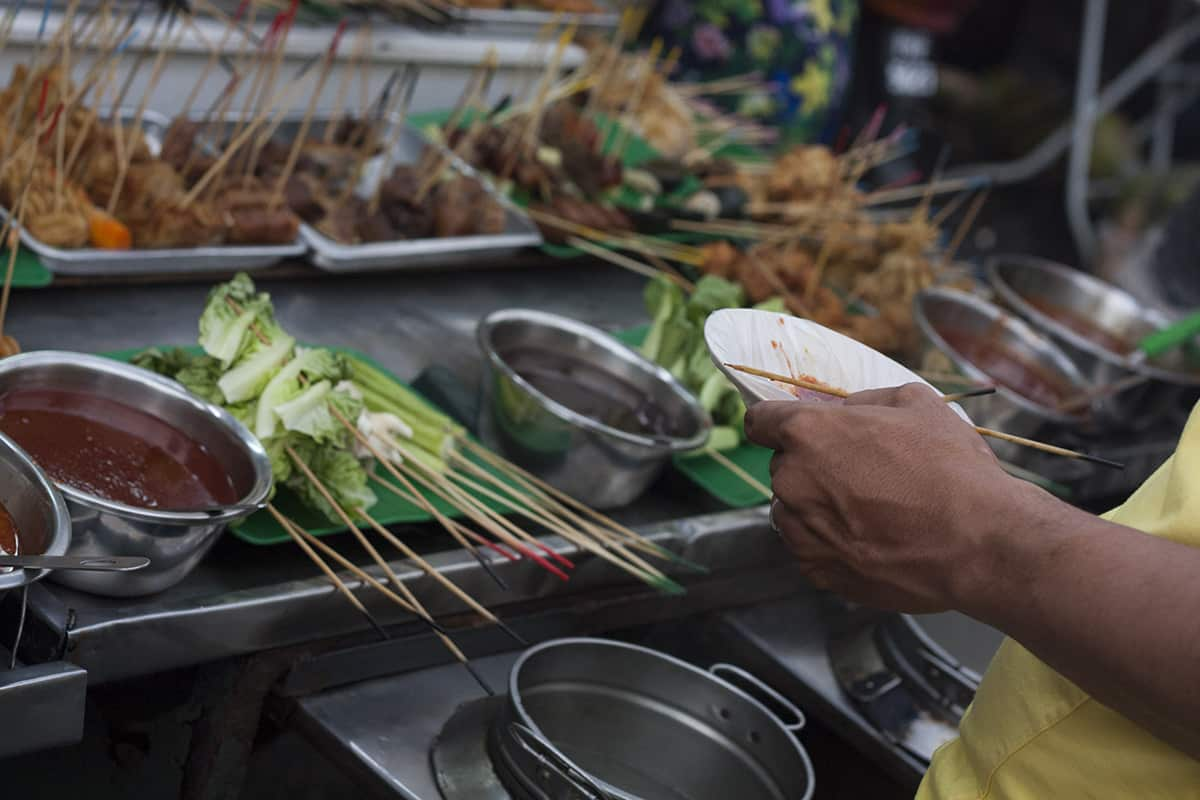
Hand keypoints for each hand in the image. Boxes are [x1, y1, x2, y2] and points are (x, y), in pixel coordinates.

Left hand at [745, 383, 1047, 612]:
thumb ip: (865, 400)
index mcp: (808, 433)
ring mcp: (801, 531)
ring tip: (870, 510)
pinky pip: (810, 548)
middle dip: (811, 465)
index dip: (774, 422)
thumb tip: (843, 410)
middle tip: (859, 473)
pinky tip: (872, 539)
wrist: (979, 543)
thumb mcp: (916, 403)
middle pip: (783, 467)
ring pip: (792, 510)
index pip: (759, 420)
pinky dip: (831, 542)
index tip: (788, 429)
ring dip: (816, 506)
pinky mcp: (817, 570)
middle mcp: (792, 481)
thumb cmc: (950, 467)